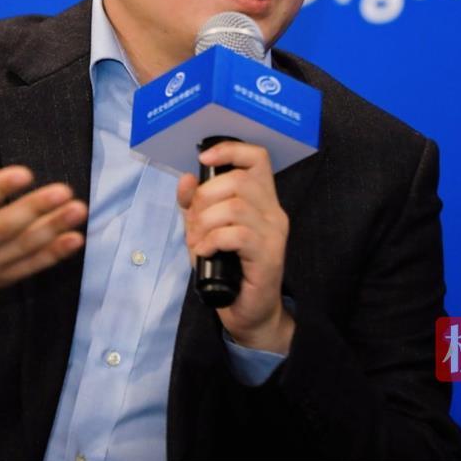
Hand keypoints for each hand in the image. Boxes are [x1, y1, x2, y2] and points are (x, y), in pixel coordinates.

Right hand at [0, 108, 86, 321]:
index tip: (25, 172)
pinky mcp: (1, 277)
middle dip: (35, 209)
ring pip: (22, 247)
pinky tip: (75, 239)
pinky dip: (53, 254)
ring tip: (78, 209)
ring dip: (53, 229)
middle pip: (4, 226)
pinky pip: (30, 266)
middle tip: (64, 191)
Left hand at [177, 141, 294, 354]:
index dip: (230, 149)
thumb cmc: (226, 267)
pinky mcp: (269, 255)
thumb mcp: (203, 230)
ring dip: (206, 222)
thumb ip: (194, 205)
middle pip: (239, 180)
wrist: (248, 311)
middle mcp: (273, 210)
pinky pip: (237, 235)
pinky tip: (205, 251)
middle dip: (205, 197)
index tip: (204, 159)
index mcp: (261, 198)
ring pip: (235, 206)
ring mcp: (274, 232)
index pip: (257, 157)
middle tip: (194, 223)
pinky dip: (213, 240)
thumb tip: (186, 179)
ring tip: (198, 241)